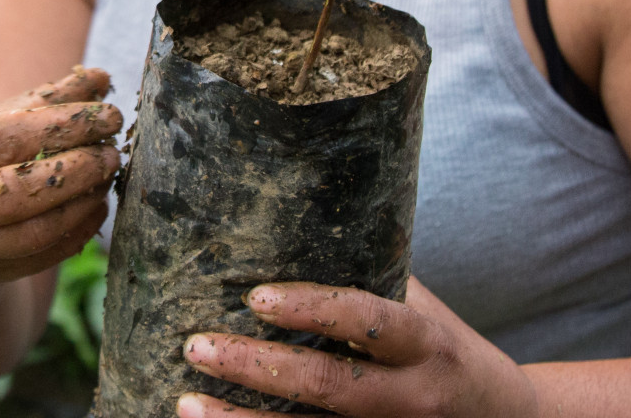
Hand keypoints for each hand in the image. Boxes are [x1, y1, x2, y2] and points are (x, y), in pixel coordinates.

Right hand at [0, 68, 121, 285]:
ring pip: (30, 231)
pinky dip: (76, 231)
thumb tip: (100, 79)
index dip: (60, 126)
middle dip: (74, 170)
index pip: (2, 137)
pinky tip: (96, 207)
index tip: (106, 116)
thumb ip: (43, 100)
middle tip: (111, 153)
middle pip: (13, 190)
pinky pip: (40, 256)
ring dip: (79, 203)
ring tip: (106, 178)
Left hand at [177, 278, 537, 417]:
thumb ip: (371, 281)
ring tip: (186, 402)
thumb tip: (289, 229)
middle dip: (256, 368)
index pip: (368, 322)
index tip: (255, 298)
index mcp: (425, 345)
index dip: (312, 309)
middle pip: (329, 387)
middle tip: (196, 346)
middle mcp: (410, 397)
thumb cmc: (444, 350)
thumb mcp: (423, 310)